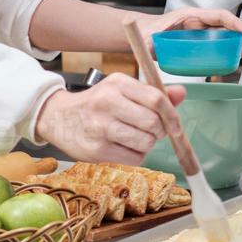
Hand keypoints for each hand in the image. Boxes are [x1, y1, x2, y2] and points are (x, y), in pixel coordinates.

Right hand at [35, 73, 184, 163]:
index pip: (156, 99)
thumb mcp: (122, 90)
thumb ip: (153, 93)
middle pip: (153, 123)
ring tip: (135, 139)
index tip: (175, 126)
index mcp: (118, 83)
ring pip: (145, 142)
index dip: (172, 115)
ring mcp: (101, 126)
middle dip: (158, 131)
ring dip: (147, 144)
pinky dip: (136, 156)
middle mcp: (108, 102)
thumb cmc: (96, 104)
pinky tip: (124, 147)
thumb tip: (182, 93)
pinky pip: (134, 158)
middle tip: (150, 131)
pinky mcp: (97, 149)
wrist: (59, 118)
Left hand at [136, 8, 241, 52]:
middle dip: (238, 35)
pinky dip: (223, 50)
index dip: (235, 23)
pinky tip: (226, 60)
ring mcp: (196, 32)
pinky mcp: (194, 42)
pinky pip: (213, 44)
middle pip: (223, 25)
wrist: (138, 35)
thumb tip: (152, 44)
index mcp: (188, 16)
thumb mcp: (148, 35)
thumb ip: (150, 40)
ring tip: (240, 55)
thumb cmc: (143, 31)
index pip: (218, 15)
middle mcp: (195, 22)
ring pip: (220, 35)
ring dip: (232, 43)